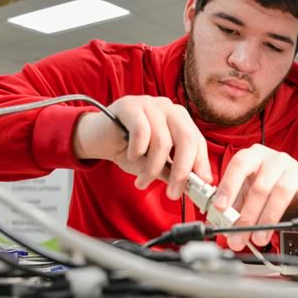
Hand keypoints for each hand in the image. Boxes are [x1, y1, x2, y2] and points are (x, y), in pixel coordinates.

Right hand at [74, 96, 212, 198]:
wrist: (97, 138)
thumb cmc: (128, 149)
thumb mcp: (154, 165)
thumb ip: (172, 172)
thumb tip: (191, 187)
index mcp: (180, 120)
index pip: (198, 142)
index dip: (201, 164)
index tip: (201, 185)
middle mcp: (169, 109)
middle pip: (186, 139)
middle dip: (181, 171)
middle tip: (173, 193)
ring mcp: (150, 104)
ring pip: (163, 141)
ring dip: (152, 168)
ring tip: (142, 181)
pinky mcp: (130, 105)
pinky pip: (142, 132)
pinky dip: (137, 150)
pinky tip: (131, 156)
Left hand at [212, 144, 297, 250]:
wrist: (295, 184)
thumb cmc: (267, 187)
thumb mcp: (246, 193)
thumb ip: (232, 206)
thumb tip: (217, 222)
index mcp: (253, 156)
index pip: (238, 166)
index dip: (228, 187)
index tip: (221, 209)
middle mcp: (273, 158)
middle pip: (260, 186)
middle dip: (248, 216)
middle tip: (240, 236)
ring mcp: (293, 167)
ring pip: (281, 191)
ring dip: (269, 218)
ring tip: (260, 237)